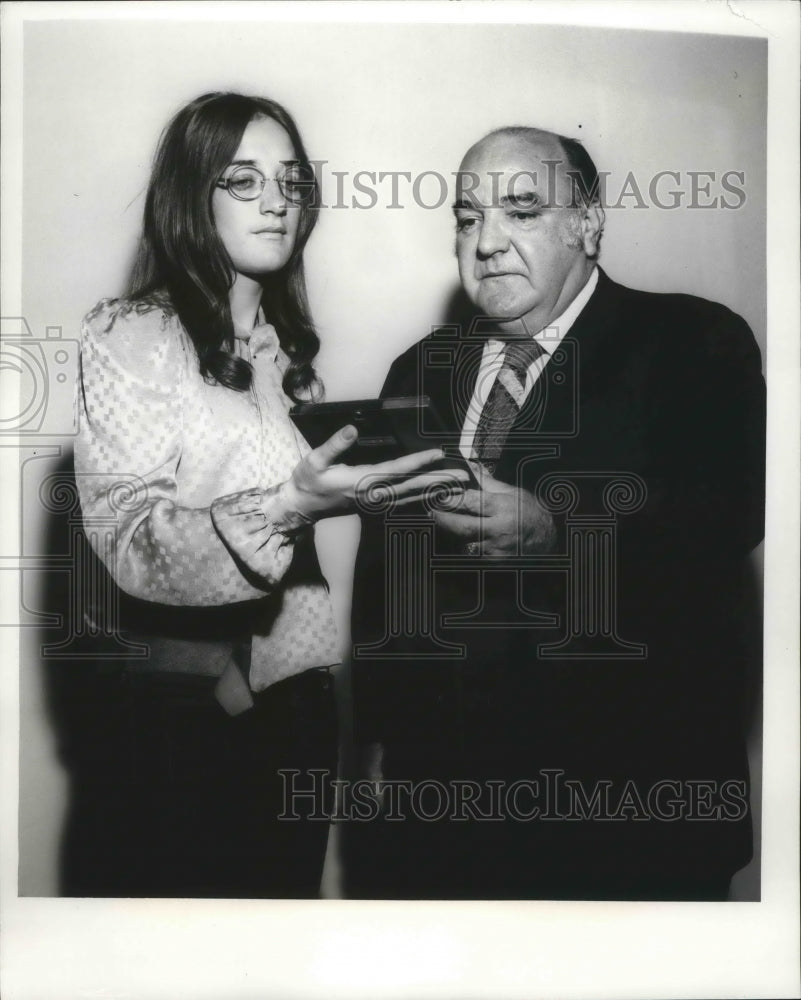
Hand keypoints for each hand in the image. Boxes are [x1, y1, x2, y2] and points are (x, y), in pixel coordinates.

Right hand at [280, 425, 468, 521]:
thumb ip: (334, 445)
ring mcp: (375, 504)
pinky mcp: (374, 507)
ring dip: (436, 492)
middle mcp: (372, 495)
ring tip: (458, 487)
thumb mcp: (314, 460)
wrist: (301, 507)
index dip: (418, 461)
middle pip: (412, 487)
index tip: (437, 454)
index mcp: (361, 481)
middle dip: (438, 480)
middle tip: (463, 477)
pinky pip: (403, 504)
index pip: (396, 470)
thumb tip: (352, 428)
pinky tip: (436, 496)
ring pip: (411, 498)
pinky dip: (422, 500)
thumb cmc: (307, 482)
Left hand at [432, 464, 555, 554]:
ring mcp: (496, 549)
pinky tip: (453, 541)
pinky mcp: (494, 563)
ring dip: (449, 536)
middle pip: (463, 526)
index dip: (451, 499)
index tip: (437, 495)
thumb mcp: (511, 492)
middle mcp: (499, 529)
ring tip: (437, 526)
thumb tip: (469, 464)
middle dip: (443, 520)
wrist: (547, 539)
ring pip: (464, 544)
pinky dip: (461, 548)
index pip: (471, 502)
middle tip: (430, 512)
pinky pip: (471, 557)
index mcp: (502, 507)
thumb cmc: (528, 511)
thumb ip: (486, 481)